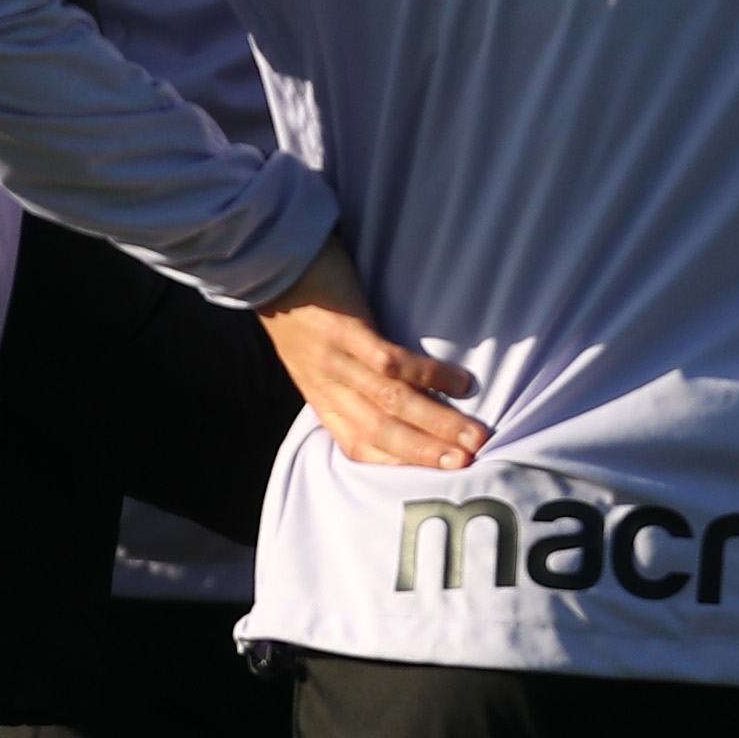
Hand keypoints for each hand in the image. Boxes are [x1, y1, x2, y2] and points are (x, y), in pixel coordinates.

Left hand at [257, 238, 488, 469]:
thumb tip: (388, 403)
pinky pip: (390, 361)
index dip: (398, 465)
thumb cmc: (297, 307)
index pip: (358, 447)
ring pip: (391, 403)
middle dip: (427, 453)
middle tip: (469, 464)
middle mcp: (328, 386)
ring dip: (436, 424)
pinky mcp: (344, 329)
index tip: (437, 477)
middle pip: (381, 432)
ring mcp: (335, 360)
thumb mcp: (312, 358)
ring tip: (473, 437)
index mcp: (321, 398)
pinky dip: (426, 376)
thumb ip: (343, 383)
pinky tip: (457, 383)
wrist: (265, 260)